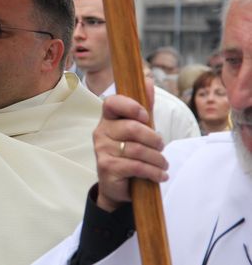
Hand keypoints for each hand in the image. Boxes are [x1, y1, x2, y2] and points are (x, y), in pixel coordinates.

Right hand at [93, 82, 167, 211]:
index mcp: (108, 119)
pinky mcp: (107, 167)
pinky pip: (136, 166)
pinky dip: (153, 172)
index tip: (145, 116)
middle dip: (154, 139)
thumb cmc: (129, 153)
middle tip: (161, 147)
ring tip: (163, 165)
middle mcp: (101, 132)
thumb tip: (147, 80)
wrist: (117, 186)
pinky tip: (161, 175)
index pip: (112, 103)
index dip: (130, 106)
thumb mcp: (139, 130)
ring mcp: (102, 150)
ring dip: (157, 159)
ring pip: (137, 149)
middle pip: (132, 128)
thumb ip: (144, 107)